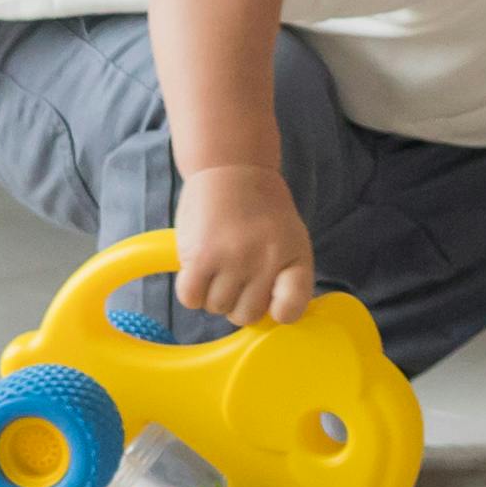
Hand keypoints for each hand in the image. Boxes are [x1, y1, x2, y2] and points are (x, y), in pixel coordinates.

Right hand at [173, 164, 324, 325]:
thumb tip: (271, 318)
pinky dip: (191, 290)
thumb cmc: (261, 210)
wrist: (233, 167)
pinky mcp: (201, 255)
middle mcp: (266, 260)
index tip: (271, 302)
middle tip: (234, 275)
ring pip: (216, 307)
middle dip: (236, 303)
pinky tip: (198, 269)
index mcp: (295, 258)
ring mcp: (233, 258)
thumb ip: (286, 278)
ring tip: (217, 264)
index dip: (278, 312)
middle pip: (245, 315)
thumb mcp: (290, 239)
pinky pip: (190, 297)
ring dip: (212, 293)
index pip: (291, 310)